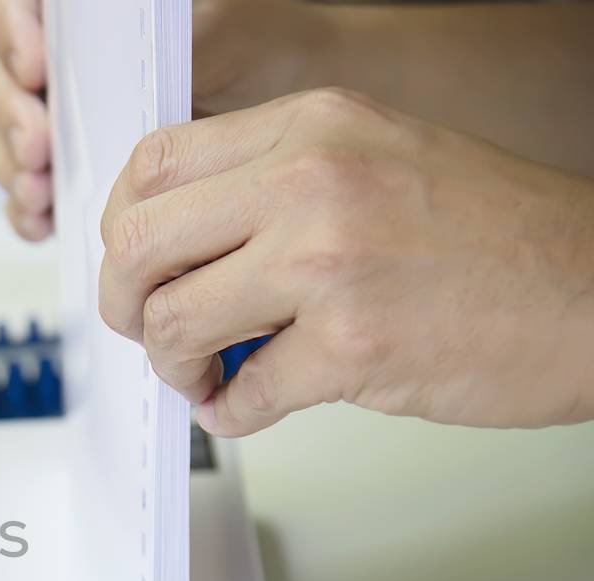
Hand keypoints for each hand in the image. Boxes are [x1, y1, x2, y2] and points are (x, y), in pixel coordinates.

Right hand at [0, 0, 332, 240]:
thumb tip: (104, 11)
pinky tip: (45, 217)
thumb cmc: (254, 49)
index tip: (37, 65)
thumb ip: (159, 13)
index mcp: (81, 9)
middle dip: (11, 114)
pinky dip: (27, 207)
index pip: (12, 4)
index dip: (8, 30)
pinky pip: (24, 189)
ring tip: (44, 187)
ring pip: (3, 136)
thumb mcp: (208, 18)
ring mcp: (61, 116)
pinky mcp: (69, 168)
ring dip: (14, 166)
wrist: (285, 111)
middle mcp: (62, 58)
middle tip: (42, 142)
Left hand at [98, 88, 593, 435]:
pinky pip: (241, 394)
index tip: (140, 266)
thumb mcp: (375, 162)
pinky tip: (251, 405)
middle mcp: (312, 180)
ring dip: (175, 366)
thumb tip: (176, 247)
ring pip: (173, 322)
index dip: (124, 227)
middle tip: (152, 332)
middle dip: (126, 304)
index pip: (155, 163)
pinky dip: (231, 413)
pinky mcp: (351, 345)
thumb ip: (272, 188)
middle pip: (139, 242)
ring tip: (209, 375)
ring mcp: (328, 261)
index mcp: (313, 126)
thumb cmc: (497, 239)